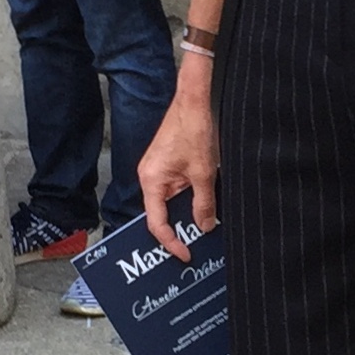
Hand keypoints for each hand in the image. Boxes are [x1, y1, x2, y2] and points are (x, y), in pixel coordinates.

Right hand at [139, 65, 217, 259]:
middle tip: (196, 245)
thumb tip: (204, 226)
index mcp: (151, 181)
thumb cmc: (194, 129)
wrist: (194, 100)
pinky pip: (175, 189)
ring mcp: (158, 170)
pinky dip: (188, 199)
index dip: (170, 242)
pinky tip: (203, 206)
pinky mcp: (167, 164)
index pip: (157, 223)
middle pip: (162, 214)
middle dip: (179, 230)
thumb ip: (203, 203)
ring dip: (186, 213)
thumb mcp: (203, 172)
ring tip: (203, 226)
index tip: (185, 254)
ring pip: (171, 202)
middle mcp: (150, 177)